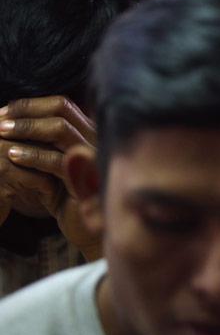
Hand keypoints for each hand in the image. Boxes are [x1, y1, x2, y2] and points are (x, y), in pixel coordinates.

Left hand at [0, 97, 101, 258]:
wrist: (87, 229)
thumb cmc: (66, 195)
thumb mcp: (53, 164)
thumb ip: (42, 142)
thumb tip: (7, 122)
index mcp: (88, 132)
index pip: (61, 104)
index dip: (30, 105)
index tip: (3, 112)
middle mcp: (95, 139)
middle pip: (62, 110)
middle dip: (26, 113)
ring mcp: (93, 157)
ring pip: (61, 130)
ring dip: (27, 129)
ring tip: (1, 133)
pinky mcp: (86, 179)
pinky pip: (58, 161)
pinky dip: (33, 155)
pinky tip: (12, 156)